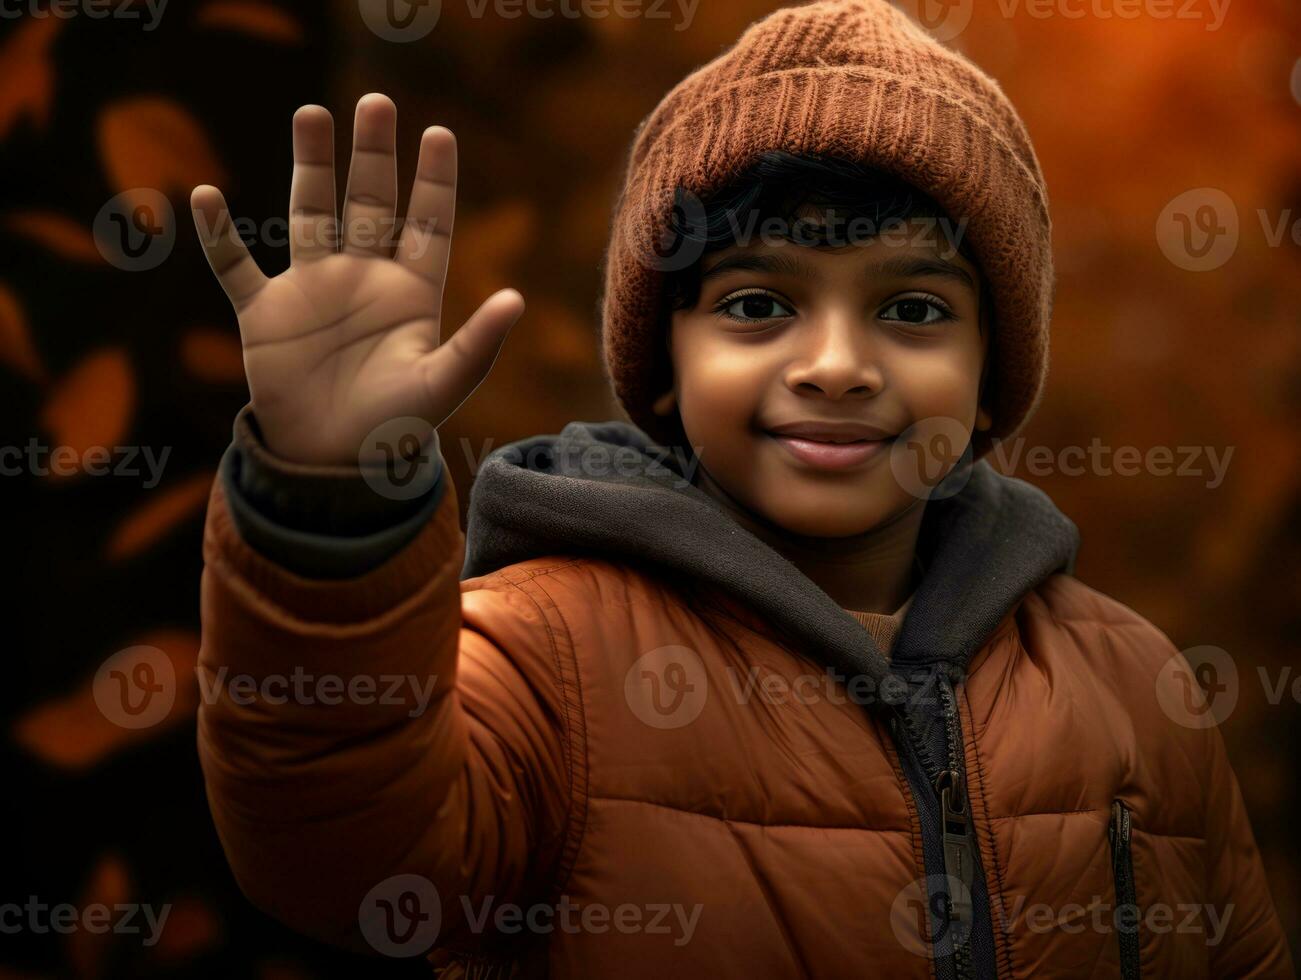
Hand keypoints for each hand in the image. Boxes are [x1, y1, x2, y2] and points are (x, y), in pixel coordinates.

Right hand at [191, 92, 523, 465]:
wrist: (333, 465)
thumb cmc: (395, 428)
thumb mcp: (442, 385)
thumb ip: (477, 343)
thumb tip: (517, 298)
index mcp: (410, 293)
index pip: (426, 224)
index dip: (433, 180)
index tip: (438, 133)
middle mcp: (363, 278)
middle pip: (369, 203)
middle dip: (373, 155)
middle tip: (376, 103)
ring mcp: (312, 290)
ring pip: (310, 214)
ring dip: (310, 167)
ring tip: (312, 113)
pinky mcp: (266, 314)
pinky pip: (236, 266)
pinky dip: (219, 236)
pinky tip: (205, 197)